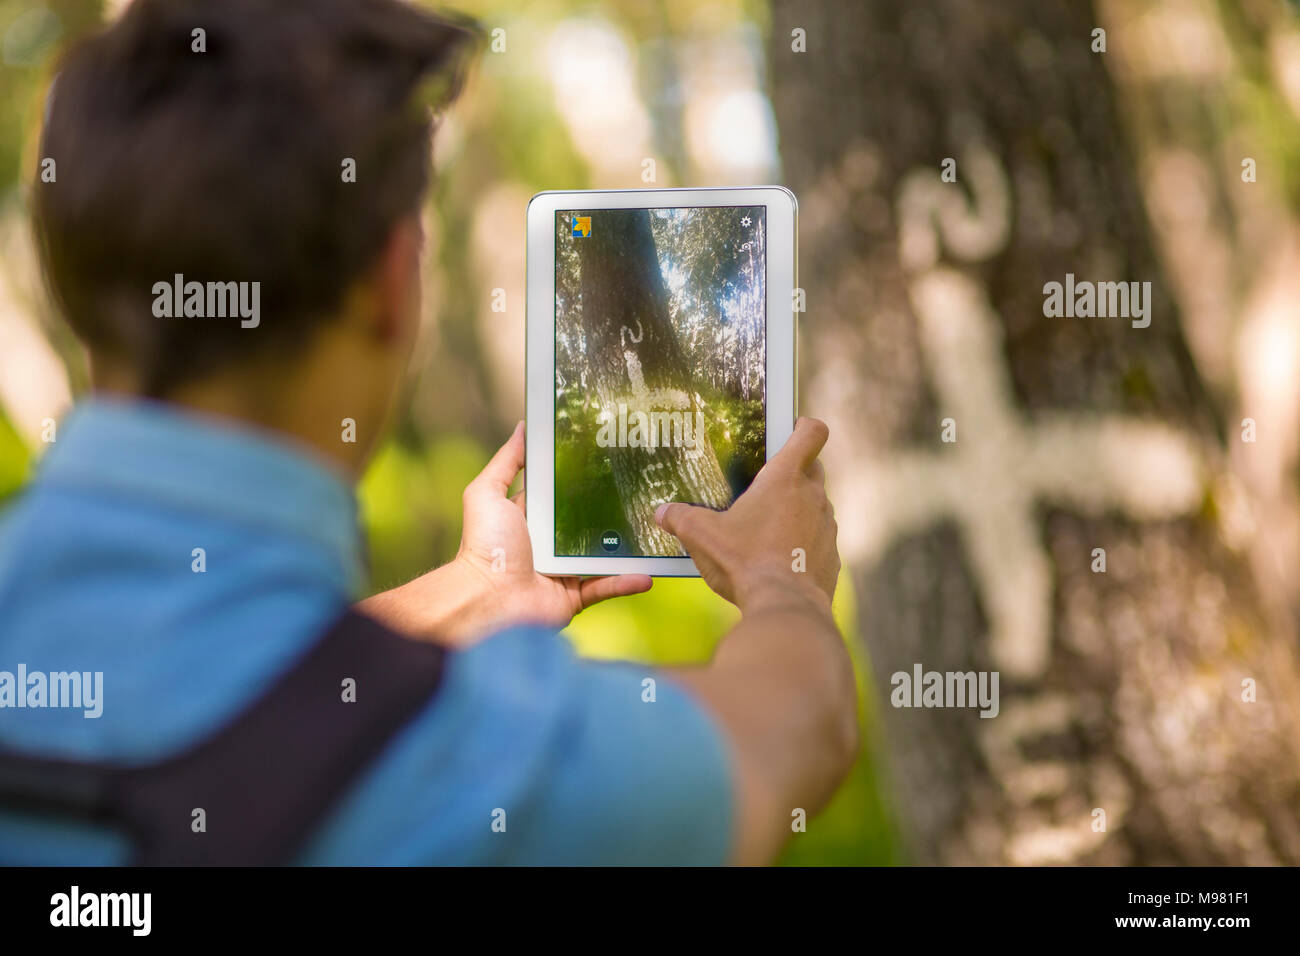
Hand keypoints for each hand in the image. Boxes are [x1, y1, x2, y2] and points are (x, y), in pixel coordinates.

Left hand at [454, 420, 651, 631]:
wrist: (488, 600)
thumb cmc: (485, 546)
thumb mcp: (487, 493)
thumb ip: (506, 462)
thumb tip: (523, 427)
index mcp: (531, 518)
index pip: (562, 492)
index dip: (583, 477)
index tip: (611, 458)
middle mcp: (549, 543)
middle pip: (588, 521)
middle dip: (614, 509)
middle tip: (646, 490)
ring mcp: (564, 570)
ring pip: (603, 555)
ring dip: (628, 547)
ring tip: (656, 530)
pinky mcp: (574, 596)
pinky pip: (605, 586)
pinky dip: (626, 582)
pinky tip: (648, 575)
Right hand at [654, 417, 838, 613]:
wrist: (785, 607)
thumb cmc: (745, 562)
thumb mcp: (701, 537)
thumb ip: (680, 519)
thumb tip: (662, 513)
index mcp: (785, 479)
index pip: (812, 433)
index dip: (804, 427)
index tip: (791, 431)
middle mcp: (814, 496)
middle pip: (812, 468)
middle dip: (793, 473)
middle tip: (764, 488)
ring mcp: (827, 526)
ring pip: (816, 505)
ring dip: (798, 511)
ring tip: (767, 530)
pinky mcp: (832, 556)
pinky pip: (819, 540)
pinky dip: (803, 544)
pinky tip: (779, 561)